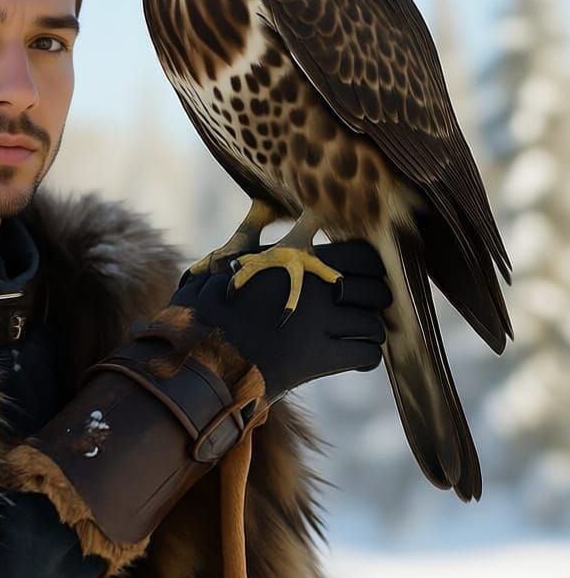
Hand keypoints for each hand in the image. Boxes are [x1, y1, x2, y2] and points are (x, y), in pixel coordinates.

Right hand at [171, 240, 390, 399]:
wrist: (200, 348)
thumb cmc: (210, 305)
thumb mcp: (230, 262)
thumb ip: (252, 242)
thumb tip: (257, 217)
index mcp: (300, 262)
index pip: (363, 256)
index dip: (368, 269)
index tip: (360, 280)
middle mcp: (316, 289)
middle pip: (377, 290)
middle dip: (374, 302)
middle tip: (361, 311)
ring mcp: (320, 324)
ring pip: (375, 325)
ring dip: (369, 332)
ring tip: (356, 338)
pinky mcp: (319, 358)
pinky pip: (367, 355)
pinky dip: (365, 358)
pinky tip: (353, 360)